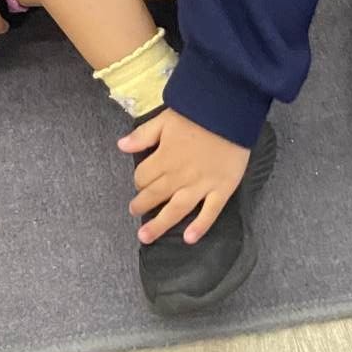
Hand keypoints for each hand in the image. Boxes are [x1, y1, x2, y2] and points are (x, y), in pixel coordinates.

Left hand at [118, 107, 250, 244]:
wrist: (230, 112)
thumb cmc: (197, 114)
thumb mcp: (165, 119)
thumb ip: (143, 135)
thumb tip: (121, 146)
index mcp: (165, 158)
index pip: (143, 176)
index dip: (139, 179)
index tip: (141, 180)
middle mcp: (180, 176)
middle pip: (155, 195)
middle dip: (142, 205)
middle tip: (134, 211)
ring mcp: (202, 185)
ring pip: (177, 209)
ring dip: (159, 224)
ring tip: (145, 236)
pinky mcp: (222, 189)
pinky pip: (210, 212)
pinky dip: (200, 226)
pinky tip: (189, 239)